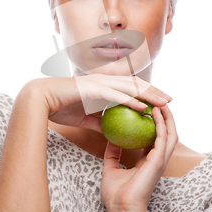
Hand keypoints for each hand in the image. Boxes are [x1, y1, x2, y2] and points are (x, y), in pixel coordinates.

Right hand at [22, 74, 171, 132]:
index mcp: (104, 84)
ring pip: (130, 87)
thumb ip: (99, 122)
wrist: (41, 100)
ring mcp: (100, 83)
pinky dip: (131, 101)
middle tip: (170, 100)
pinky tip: (143, 108)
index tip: (161, 101)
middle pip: (136, 84)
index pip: (131, 86)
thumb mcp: (86, 117)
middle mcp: (105, 80)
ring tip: (163, 103)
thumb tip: (110, 132)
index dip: (148, 92)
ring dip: (148, 95)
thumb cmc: (61, 106)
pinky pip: (116, 96)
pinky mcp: (93, 89)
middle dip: (155, 91)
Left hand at [100, 103, 177, 211]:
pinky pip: (162, 137)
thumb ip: (112, 154)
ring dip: (167, 116)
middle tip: (158, 101)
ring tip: (160, 101)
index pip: (155, 137)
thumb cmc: (116, 194)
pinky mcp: (158, 160)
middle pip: (168, 132)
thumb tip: (110, 139)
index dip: (154, 123)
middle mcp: (157, 159)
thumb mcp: (111, 169)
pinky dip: (161, 123)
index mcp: (149, 161)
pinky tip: (154, 112)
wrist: (120, 208)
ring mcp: (160, 159)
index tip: (147, 109)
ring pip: (171, 132)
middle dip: (166, 116)